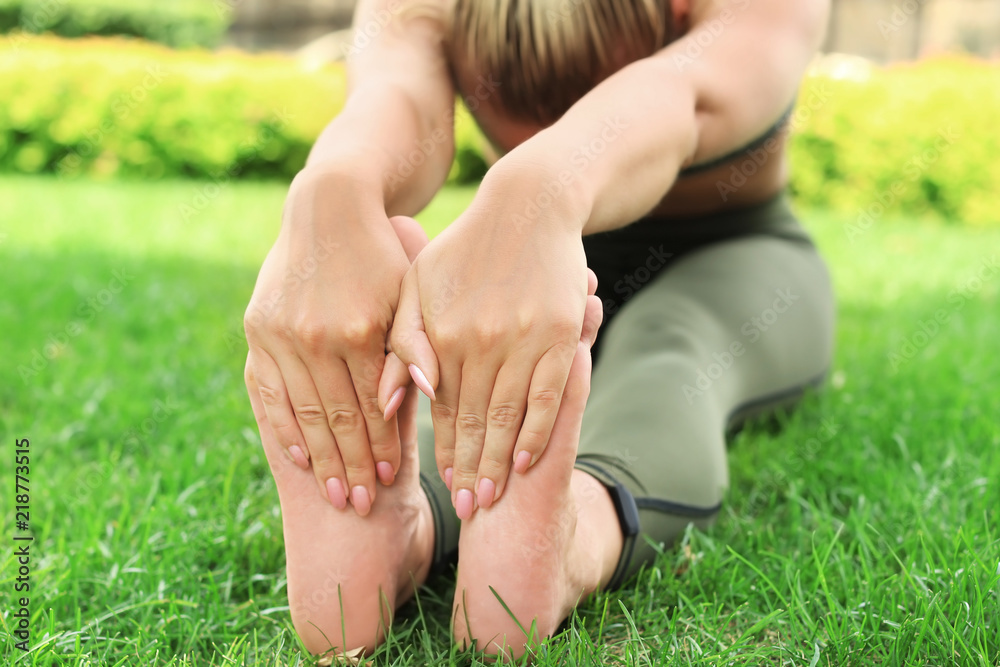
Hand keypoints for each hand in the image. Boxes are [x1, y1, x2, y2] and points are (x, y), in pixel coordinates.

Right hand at [243, 167, 410, 515]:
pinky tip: (298, 458)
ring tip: (334, 496)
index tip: (392, 483)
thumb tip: (425, 393)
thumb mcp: (408, 295)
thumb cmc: (383, 257)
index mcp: (362, 330)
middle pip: (336, 420)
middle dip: (350, 467)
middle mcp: (317, 335)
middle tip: (359, 506)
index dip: (382, 448)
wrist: (329, 208)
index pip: (372, 408)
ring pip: (303, 413)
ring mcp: (281, 334)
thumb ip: (414, 347)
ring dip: (319, 460)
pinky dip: (283, 428)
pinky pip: (269, 392)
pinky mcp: (257, 328)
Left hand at [386, 197, 589, 519]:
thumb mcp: (421, 286)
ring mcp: (521, 339)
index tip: (439, 486)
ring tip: (490, 501)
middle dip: (468, 470)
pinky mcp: (558, 334)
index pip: (439, 410)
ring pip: (506, 417)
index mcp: (440, 333)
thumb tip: (400, 401)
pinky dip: (535, 432)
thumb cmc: (467, 249)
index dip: (440, 451)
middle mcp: (478, 340)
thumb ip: (404, 343)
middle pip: (472, 421)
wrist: (529, 205)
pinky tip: (525, 461)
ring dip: (498, 464)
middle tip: (466, 510)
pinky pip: (546, 396)